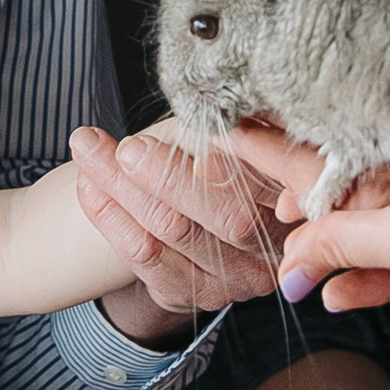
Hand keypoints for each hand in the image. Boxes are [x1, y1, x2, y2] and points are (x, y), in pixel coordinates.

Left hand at [69, 126, 289, 344]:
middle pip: (227, 213)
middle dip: (168, 175)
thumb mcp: (240, 137)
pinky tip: (89, 186)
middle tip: (127, 146)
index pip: (281, 177)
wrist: (193, 222)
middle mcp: (277, 248)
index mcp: (300, 201)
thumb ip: (236, 124)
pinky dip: (110, 216)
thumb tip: (213, 96)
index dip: (245, 151)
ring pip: (175, 230)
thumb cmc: (219, 160)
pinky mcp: (197, 293)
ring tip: (89, 149)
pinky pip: (146, 256)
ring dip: (122, 186)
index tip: (201, 123)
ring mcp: (239, 278)